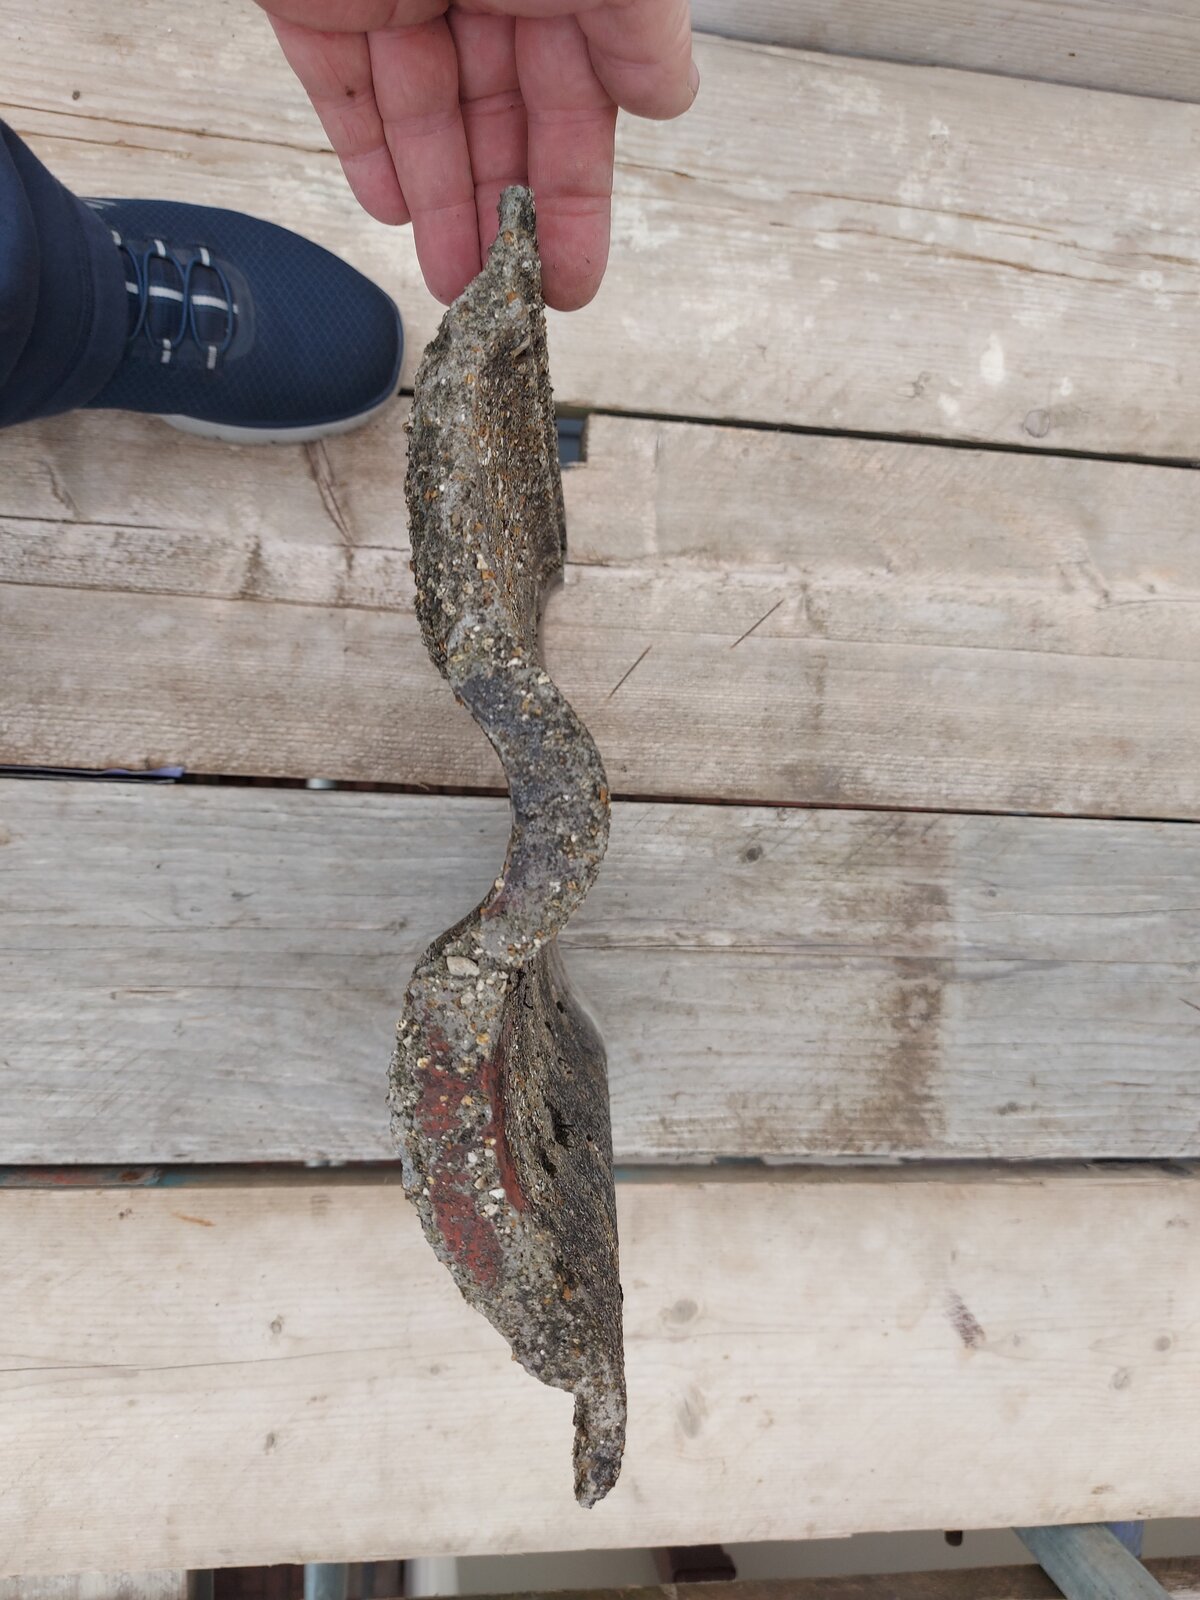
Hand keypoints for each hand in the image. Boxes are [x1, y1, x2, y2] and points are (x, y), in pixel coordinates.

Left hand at [258, 1, 696, 310]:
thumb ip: (639, 26)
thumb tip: (669, 94)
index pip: (575, 104)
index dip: (575, 199)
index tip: (571, 279)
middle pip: (500, 121)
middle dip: (505, 217)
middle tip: (510, 301)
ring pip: (424, 115)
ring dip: (441, 205)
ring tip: (456, 287)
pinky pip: (340, 81)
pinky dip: (364, 146)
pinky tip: (390, 210)